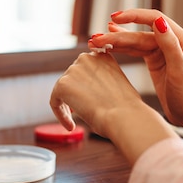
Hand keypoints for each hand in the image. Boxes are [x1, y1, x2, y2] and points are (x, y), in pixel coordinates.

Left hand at [50, 51, 177, 163]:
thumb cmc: (127, 108)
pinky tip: (70, 126)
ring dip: (67, 105)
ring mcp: (73, 69)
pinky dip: (60, 114)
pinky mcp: (62, 84)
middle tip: (77, 113)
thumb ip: (101, 83)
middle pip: (72, 78)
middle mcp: (87, 58)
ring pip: (63, 90)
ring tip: (74, 123)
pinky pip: (55, 101)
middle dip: (74, 94)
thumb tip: (90, 94)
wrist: (124, 115)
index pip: (86, 69)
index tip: (87, 101)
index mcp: (103, 56)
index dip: (84, 86)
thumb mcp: (117, 86)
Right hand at [88, 9, 182, 128]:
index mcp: (181, 40)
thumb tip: (158, 22)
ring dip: (115, 40)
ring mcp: (162, 50)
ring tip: (95, 41)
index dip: (134, 16)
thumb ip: (170, 46)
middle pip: (140, 32)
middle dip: (117, 35)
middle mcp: (171, 41)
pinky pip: (135, 49)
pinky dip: (121, 47)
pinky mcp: (155, 60)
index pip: (154, 19)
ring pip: (135, 41)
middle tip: (95, 39)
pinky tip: (108, 43)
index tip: (115, 17)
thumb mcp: (180, 72)